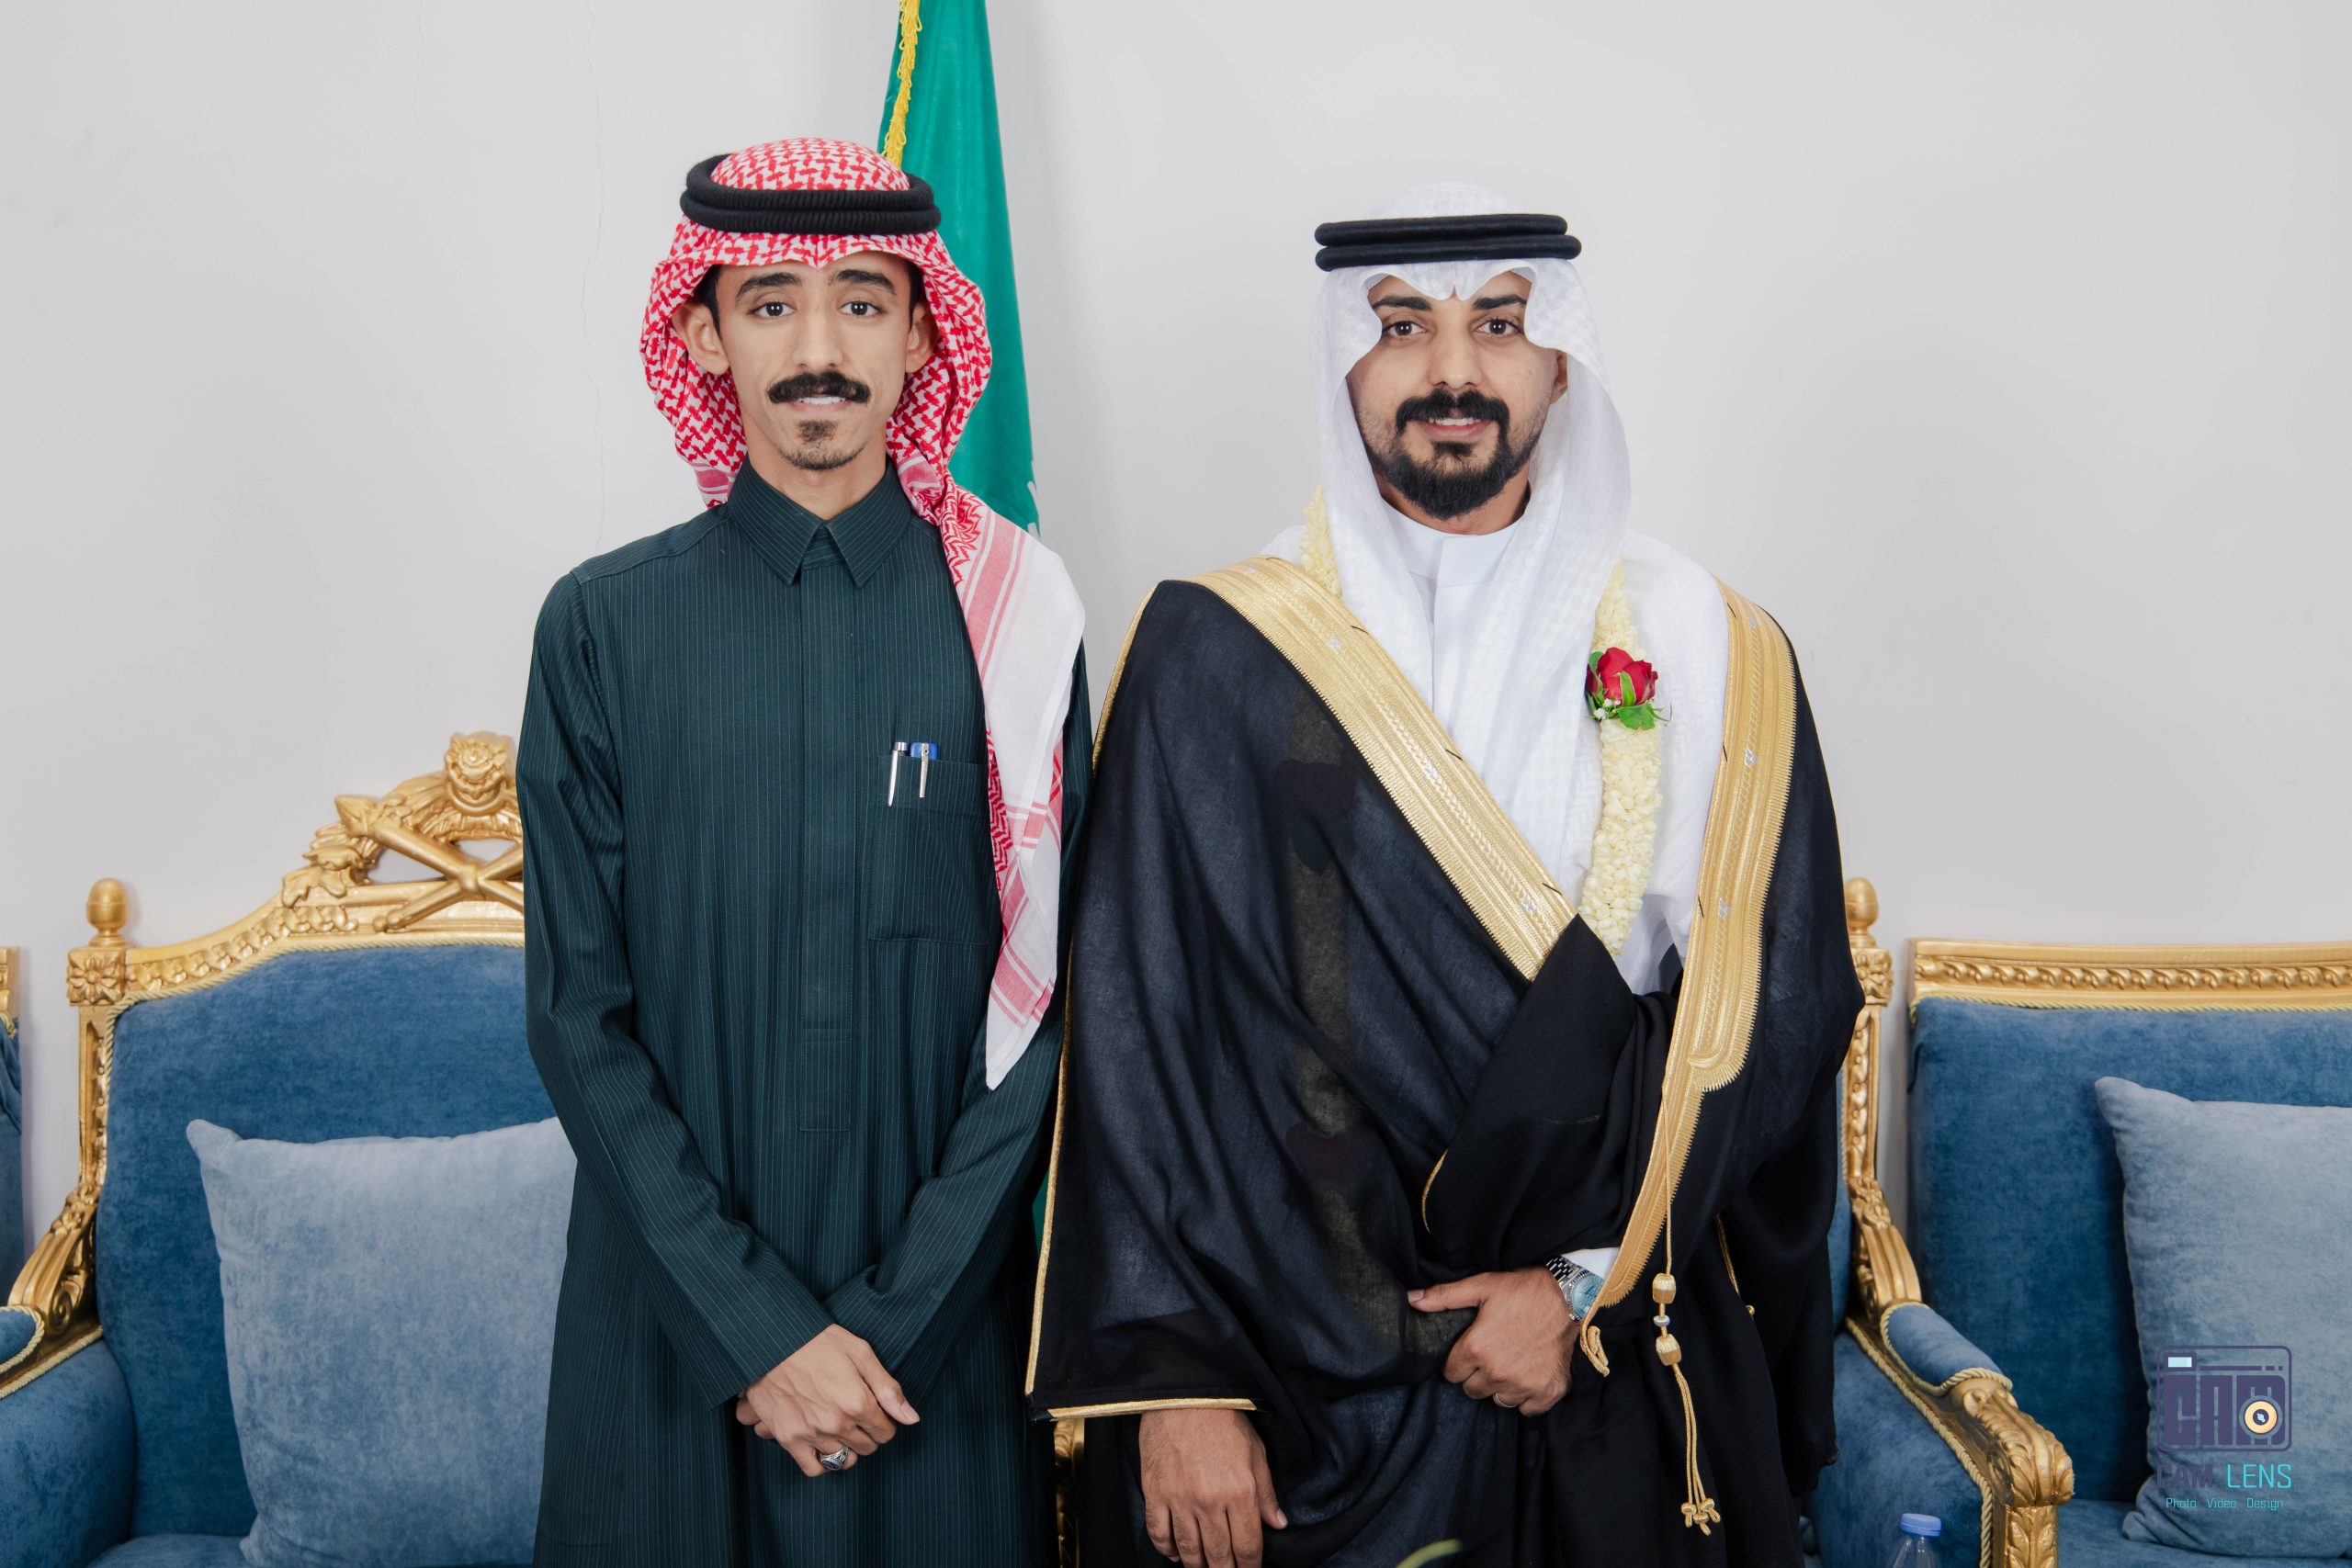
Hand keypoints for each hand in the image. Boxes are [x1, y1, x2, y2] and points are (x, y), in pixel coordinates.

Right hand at [732, 1325, 919, 1477]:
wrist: (773, 1341)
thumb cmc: (818, 1341)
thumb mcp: (860, 1353)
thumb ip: (888, 1388)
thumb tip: (912, 1418)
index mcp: (858, 1402)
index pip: (886, 1431)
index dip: (885, 1422)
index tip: (876, 1412)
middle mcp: (836, 1423)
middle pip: (867, 1447)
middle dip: (869, 1435)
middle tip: (859, 1418)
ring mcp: (811, 1433)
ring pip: (844, 1460)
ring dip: (848, 1449)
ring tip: (843, 1431)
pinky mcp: (788, 1438)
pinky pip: (814, 1468)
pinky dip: (823, 1463)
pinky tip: (825, 1447)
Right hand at [1138, 1406, 1285, 1566]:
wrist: (1184, 1394)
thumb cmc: (1223, 1419)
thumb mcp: (1256, 1452)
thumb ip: (1267, 1492)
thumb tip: (1278, 1523)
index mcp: (1239, 1492)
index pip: (1248, 1546)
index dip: (1251, 1567)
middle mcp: (1210, 1501)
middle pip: (1219, 1555)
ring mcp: (1179, 1499)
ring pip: (1189, 1550)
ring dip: (1198, 1565)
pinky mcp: (1155, 1492)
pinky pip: (1159, 1533)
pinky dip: (1167, 1549)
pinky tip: (1175, 1554)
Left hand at [1410, 1267, 1575, 1414]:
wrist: (1568, 1297)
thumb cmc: (1522, 1290)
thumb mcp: (1481, 1286)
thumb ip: (1443, 1296)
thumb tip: (1410, 1299)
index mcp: (1476, 1349)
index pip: (1451, 1374)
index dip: (1457, 1362)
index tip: (1469, 1352)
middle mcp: (1498, 1372)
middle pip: (1472, 1390)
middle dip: (1476, 1375)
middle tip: (1490, 1355)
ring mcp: (1524, 1385)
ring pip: (1498, 1401)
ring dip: (1500, 1387)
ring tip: (1510, 1364)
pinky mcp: (1548, 1392)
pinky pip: (1527, 1409)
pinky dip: (1526, 1397)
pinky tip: (1529, 1375)